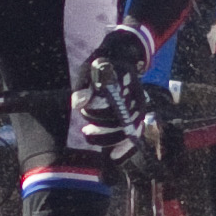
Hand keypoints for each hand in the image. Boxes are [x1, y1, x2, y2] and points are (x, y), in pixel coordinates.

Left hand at [73, 23, 154, 154]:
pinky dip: (126, 149)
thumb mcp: (88, 69)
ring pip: (129, 132)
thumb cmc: (101, 64)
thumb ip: (83, 85)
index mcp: (124, 85)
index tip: (85, 128)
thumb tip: (77, 103)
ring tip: (88, 133)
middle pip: (121, 124)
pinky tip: (114, 158)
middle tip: (86, 131)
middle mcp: (135, 98)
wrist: (120, 57)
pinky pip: (135, 135)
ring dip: (108, 139)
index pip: (115, 108)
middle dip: (102, 132)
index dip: (101, 121)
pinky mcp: (137, 115)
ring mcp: (138, 108)